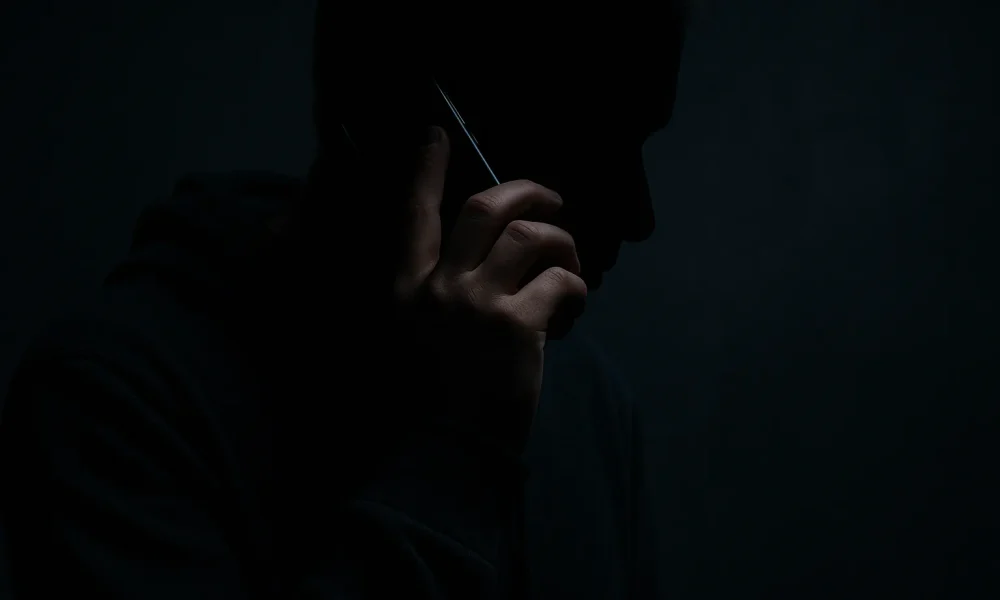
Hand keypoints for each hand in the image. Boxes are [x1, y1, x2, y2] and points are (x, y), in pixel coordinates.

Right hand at [393, 127, 586, 448]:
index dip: (426, 170)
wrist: (447, 454)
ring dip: (562, 246)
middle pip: (486, 206)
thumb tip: (486, 262)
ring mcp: (476, 304)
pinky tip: (571, 313)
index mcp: (407, 289)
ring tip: (569, 270)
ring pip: (531, 238)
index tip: (437, 134)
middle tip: (551, 200)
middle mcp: (438, 287)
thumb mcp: (413, 340)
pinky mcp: (515, 327)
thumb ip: (436, 297)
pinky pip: (561, 283)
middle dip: (527, 191)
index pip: (413, 214)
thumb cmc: (432, 401)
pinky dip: (575, 292)